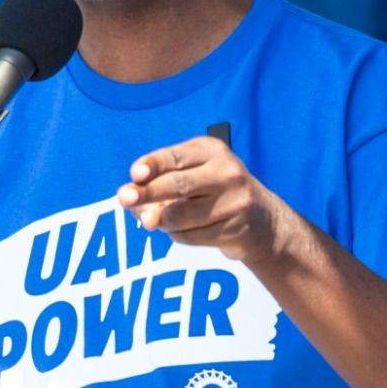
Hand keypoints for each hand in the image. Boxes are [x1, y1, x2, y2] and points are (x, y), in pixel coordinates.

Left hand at [117, 136, 297, 263]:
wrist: (262, 221)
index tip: (135, 174)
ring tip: (169, 218)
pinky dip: (179, 236)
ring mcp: (235, 201)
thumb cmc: (213, 193)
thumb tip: (137, 208)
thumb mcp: (190, 176)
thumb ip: (158, 185)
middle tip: (124, 199)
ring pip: (178, 216)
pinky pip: (189, 237)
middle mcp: (227, 172)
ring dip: (163, 221)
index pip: (175, 157)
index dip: (152, 165)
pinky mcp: (236, 229)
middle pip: (177, 184)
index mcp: (213, 151)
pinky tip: (192, 230)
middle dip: (147, 193)